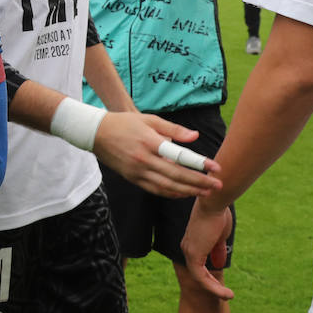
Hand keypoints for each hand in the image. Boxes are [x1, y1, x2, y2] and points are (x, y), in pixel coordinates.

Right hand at [94, 112, 221, 197]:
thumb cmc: (124, 123)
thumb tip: (195, 136)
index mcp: (150, 142)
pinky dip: (171, 193)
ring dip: (188, 191)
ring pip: (167, 187)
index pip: (179, 156)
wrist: (95, 133)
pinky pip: (155, 189)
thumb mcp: (149, 119)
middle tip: (217, 185)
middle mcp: (144, 159)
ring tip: (205, 192)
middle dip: (199, 182)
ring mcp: (137, 171)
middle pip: (176, 176)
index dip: (199, 164)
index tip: (215, 168)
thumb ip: (173, 129)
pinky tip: (184, 193)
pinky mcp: (132, 178)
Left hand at [181, 200, 234, 299]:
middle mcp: (187, 248)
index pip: (198, 265)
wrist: (214, 203)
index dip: (210, 276)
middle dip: (212, 285)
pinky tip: (227, 293)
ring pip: (199, 278)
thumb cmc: (218, 214)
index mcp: (192, 243)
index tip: (223, 284)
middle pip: (198, 273)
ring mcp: (189, 252)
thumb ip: (217, 250)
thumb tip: (219, 263)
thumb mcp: (220, 236)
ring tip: (229, 296)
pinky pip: (201, 278)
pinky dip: (214, 287)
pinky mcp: (193, 255)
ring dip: (215, 289)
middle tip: (226, 294)